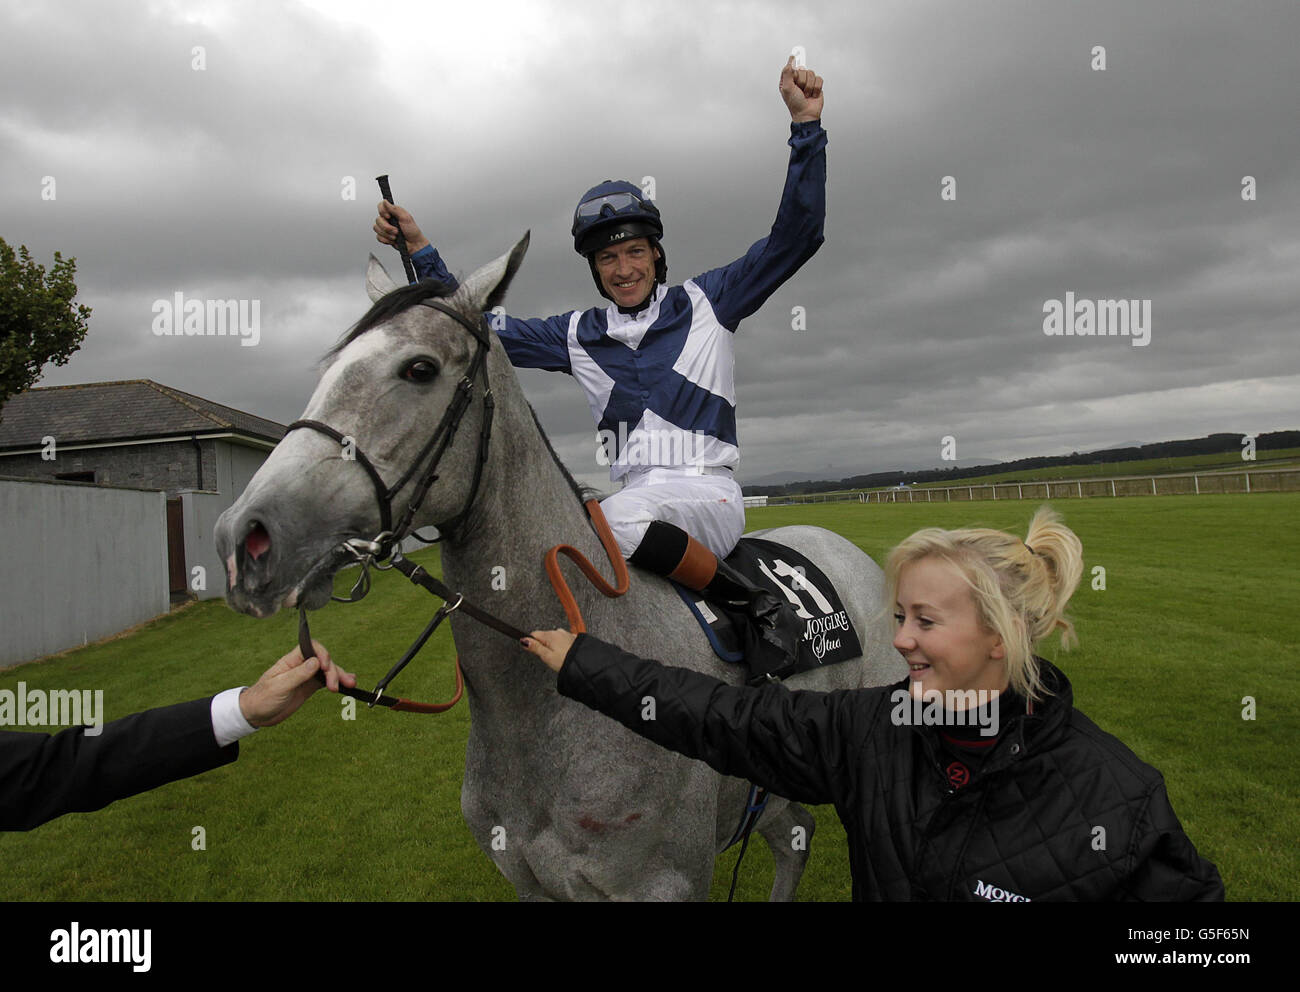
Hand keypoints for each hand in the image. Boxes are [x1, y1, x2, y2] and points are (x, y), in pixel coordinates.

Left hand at [238, 640, 357, 727]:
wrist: (256, 714)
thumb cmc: (262, 698)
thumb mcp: (278, 687)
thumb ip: (297, 674)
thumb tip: (316, 662)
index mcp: (291, 660)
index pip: (311, 647)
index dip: (322, 653)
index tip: (325, 666)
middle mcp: (301, 666)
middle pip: (323, 660)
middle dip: (333, 671)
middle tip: (335, 686)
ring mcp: (307, 676)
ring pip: (328, 671)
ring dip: (340, 676)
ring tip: (351, 684)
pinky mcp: (310, 687)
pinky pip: (326, 681)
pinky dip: (338, 682)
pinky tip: (348, 684)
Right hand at [374, 200, 430, 254]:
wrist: (413, 244)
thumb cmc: (412, 231)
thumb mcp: (406, 218)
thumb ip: (395, 209)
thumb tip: (385, 201)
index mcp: (393, 212)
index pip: (381, 206)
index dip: (382, 211)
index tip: (389, 216)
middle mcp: (388, 219)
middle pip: (378, 219)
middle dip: (387, 227)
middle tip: (396, 230)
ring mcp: (385, 228)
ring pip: (377, 228)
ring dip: (387, 234)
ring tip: (396, 236)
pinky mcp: (384, 236)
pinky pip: (378, 237)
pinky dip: (386, 240)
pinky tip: (393, 240)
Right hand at [520, 629, 577, 672]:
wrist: (583, 665)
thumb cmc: (566, 662)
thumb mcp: (547, 657)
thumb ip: (535, 647)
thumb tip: (524, 640)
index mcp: (550, 635)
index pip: (534, 634)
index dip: (531, 643)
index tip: (533, 650)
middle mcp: (559, 632)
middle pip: (545, 636)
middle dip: (543, 645)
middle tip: (548, 658)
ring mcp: (567, 635)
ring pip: (555, 638)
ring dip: (554, 646)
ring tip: (557, 658)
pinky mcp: (574, 639)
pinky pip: (564, 640)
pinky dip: (563, 646)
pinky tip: (565, 654)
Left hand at [779, 56, 822, 122]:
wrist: (806, 114)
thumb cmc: (795, 104)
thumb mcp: (787, 88)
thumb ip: (787, 73)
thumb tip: (790, 60)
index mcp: (788, 80)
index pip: (790, 67)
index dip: (793, 65)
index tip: (796, 52)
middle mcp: (797, 80)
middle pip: (803, 69)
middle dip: (802, 82)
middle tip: (800, 91)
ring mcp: (807, 82)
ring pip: (811, 74)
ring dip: (809, 86)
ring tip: (806, 94)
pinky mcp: (816, 85)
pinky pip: (819, 79)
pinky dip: (816, 88)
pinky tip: (812, 95)